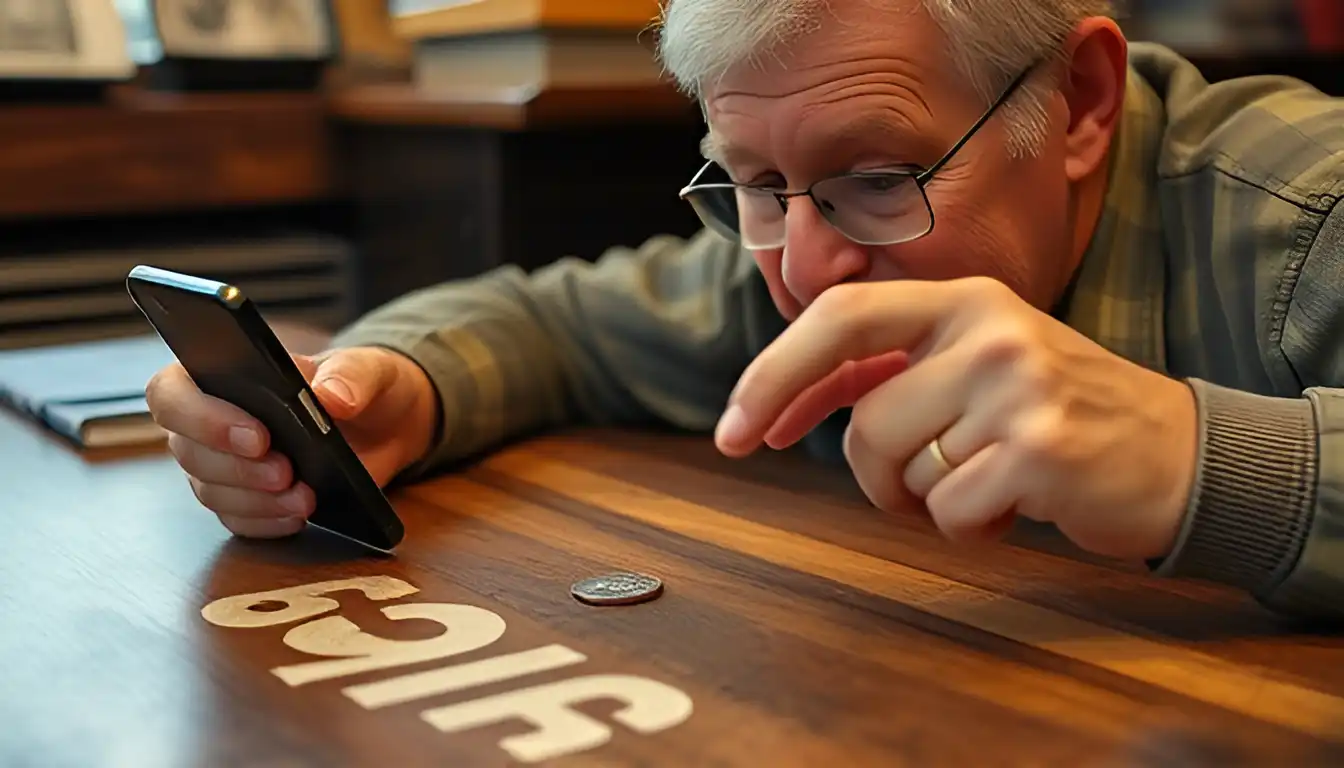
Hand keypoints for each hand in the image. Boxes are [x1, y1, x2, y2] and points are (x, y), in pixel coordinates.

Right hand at [145, 346, 437, 538]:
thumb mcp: (369, 369)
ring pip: (210, 491)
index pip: (172, 392)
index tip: (256, 435)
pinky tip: (299, 516)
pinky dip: (267, 522)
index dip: (202, 417)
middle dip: (238, 467)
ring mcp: (224, 464)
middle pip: (188, 450)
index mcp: (224, 372)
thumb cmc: (361, 385)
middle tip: (286, 471)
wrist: (385, 425)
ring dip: (256, 500)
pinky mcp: (246, 499)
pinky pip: (238, 520)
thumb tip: (332, 397)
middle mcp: (212, 420)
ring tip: (306, 498)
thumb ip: (352, 374)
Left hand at [714, 277, 1197, 560]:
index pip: (838, 317)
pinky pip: (949, 511)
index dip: (772, 376)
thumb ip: (890, 370)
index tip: (732, 432)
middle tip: (909, 486)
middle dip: (871, 472)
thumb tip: (775, 400)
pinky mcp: (1041, 449)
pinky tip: (1017, 506)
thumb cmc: (1058, 414)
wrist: (1183, 454)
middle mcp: (990, 330)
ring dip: (931, 500)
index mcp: (965, 299)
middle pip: (866, 420)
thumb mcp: (977, 364)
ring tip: (988, 483)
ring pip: (904, 471)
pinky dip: (971, 527)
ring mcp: (1019, 387)